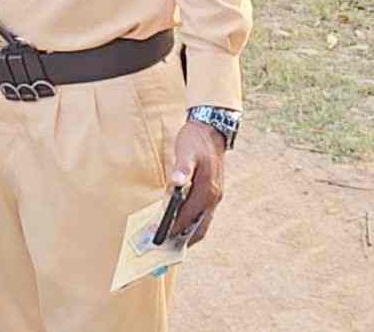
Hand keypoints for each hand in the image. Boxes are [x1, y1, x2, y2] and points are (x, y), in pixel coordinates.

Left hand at [166, 120, 226, 245]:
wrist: (211, 129)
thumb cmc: (195, 141)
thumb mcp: (186, 152)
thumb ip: (181, 169)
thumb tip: (176, 182)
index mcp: (207, 190)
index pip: (188, 218)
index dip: (173, 229)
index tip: (159, 238)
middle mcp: (213, 197)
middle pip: (199, 228)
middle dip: (182, 239)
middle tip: (164, 246)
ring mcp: (215, 196)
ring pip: (202, 223)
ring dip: (187, 232)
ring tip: (169, 239)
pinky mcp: (213, 192)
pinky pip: (203, 215)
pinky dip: (191, 222)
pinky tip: (179, 222)